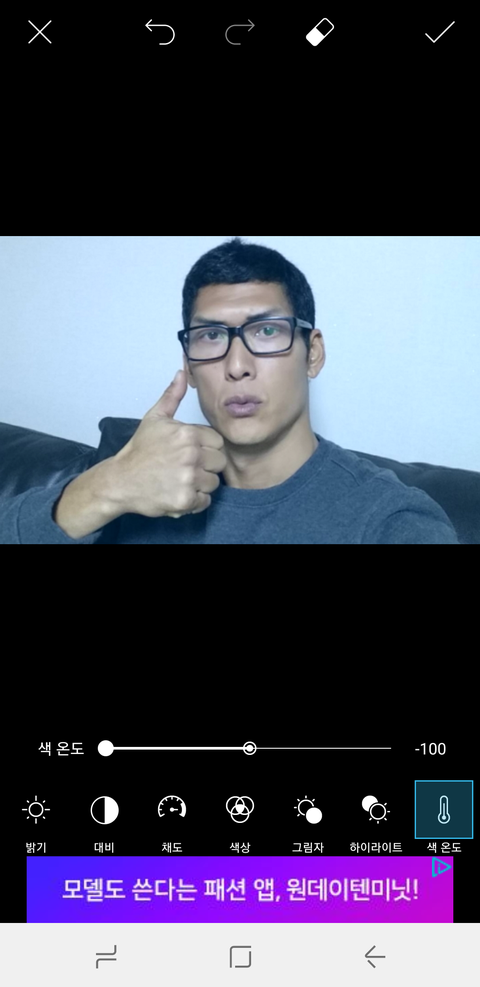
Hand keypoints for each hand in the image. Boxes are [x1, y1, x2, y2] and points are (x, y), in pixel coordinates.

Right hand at [110, 370, 226, 518]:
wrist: (120, 481)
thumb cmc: (139, 450)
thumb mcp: (154, 419)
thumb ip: (172, 396)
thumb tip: (181, 373)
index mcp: (188, 434)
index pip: (218, 442)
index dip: (206, 448)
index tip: (190, 453)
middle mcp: (191, 455)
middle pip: (219, 462)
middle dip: (206, 466)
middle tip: (186, 468)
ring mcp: (189, 479)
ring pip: (213, 483)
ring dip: (201, 485)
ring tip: (181, 480)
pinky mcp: (185, 500)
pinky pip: (205, 501)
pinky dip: (195, 501)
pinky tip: (179, 493)